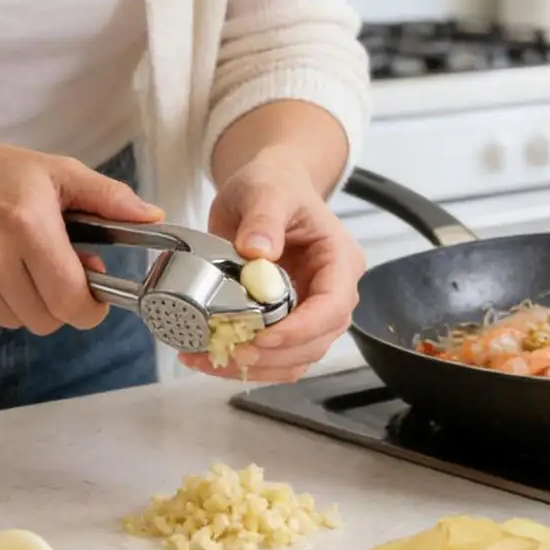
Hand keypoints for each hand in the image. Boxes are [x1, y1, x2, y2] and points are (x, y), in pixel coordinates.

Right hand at [0, 132, 162, 335]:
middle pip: (47, 319)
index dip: (91, 307)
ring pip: (17, 321)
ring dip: (29, 301)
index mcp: (27, 224)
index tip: (95, 293)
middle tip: (57, 268)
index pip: (70, 300)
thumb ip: (107, 197)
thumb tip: (153, 217)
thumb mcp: (54, 170)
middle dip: (61, 301)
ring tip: (22, 261)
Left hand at [181, 145, 365, 382]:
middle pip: (316, 340)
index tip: (264, 336)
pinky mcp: (287, 320)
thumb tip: (258, 249)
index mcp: (339, 258)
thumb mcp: (266, 189)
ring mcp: (311, 309)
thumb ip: (264, 216)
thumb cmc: (275, 183)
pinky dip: (246, 362)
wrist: (267, 186)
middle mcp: (332, 290)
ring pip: (296, 357)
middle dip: (273, 354)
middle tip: (228, 349)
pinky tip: (212, 356)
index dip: (302, 329)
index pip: (333, 305)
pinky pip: (275, 355)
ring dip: (256, 366)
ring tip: (210, 357)